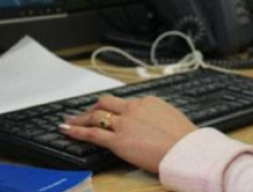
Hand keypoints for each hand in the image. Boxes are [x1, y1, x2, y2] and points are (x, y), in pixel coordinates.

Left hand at [59, 94, 197, 172]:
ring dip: (81, 118)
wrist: (186, 150)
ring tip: (70, 121)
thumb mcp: (173, 119)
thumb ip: (159, 118)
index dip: (116, 109)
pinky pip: (91, 133)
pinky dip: (75, 130)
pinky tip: (65, 129)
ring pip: (96, 115)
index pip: (126, 103)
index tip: (112, 114)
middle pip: (106, 103)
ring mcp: (124, 124)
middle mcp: (133, 108)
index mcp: (148, 102)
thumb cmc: (186, 140)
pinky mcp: (117, 141)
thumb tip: (156, 124)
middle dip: (93, 107)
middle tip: (85, 113)